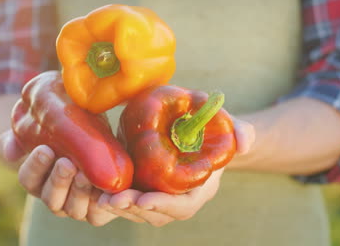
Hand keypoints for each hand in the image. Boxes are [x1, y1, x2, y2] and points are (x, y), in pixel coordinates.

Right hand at [0, 130, 118, 225]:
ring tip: (85, 174)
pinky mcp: (98, 211)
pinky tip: (107, 192)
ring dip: (79, 193)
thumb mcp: (44, 127)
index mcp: (36, 181)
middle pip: (50, 198)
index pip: (28, 179)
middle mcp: (54, 198)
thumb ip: (21, 136)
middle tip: (67, 163)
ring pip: (73, 209)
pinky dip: (102, 206)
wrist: (95, 140)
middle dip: (58, 181)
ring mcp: (76, 207)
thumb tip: (10, 152)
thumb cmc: (66, 131)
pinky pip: (98, 216)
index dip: (35, 166)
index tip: (45, 149)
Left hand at [98, 117, 254, 226]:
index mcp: (199, 188)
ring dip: (118, 206)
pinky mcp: (142, 184)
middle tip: (112, 199)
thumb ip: (240, 131)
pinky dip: (110, 195)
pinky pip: (126, 197)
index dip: (165, 205)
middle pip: (155, 213)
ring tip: (99, 196)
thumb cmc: (213, 130)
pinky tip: (94, 186)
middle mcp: (177, 196)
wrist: (195, 128)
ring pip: (137, 209)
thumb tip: (244, 142)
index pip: (183, 206)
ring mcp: (158, 192)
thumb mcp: (229, 126)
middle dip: (133, 209)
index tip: (144, 200)